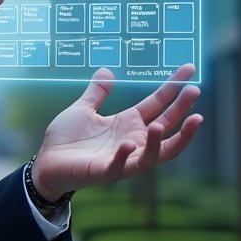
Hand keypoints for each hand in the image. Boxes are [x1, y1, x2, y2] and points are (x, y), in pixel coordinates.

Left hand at [31, 64, 202, 201]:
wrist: (46, 163)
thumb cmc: (66, 139)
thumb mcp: (82, 109)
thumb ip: (96, 93)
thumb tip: (106, 71)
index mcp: (128, 123)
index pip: (158, 104)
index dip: (174, 88)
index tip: (189, 69)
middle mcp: (132, 141)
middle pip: (166, 126)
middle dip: (181, 110)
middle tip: (194, 91)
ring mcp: (122, 158)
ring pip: (154, 155)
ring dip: (161, 142)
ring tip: (160, 126)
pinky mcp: (105, 172)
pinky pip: (121, 167)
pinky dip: (125, 157)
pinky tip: (126, 144)